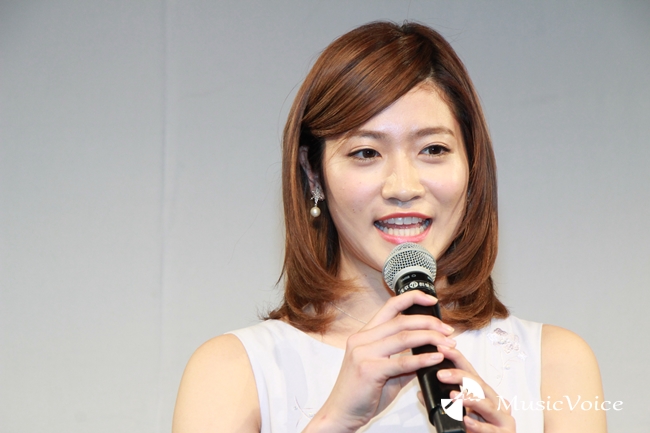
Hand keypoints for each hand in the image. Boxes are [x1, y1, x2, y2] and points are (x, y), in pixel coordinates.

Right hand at [304, 290, 456, 431]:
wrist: (340, 414)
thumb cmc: (361, 394)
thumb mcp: (384, 372)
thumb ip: (403, 361)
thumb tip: (429, 353)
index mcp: (364, 335)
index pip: (390, 307)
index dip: (412, 298)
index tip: (431, 300)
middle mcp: (362, 339)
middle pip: (401, 321)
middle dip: (429, 323)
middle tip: (448, 331)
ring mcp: (363, 353)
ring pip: (404, 337)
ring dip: (431, 338)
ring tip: (448, 344)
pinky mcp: (368, 369)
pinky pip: (402, 361)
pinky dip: (423, 359)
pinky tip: (436, 358)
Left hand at [435, 345, 516, 432]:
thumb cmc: (477, 430)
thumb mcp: (459, 414)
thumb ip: (442, 403)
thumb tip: (421, 393)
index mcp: (485, 394)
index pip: (470, 372)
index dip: (456, 358)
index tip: (441, 349)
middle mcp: (496, 402)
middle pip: (478, 384)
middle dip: (459, 376)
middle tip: (441, 374)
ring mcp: (502, 418)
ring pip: (486, 404)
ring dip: (469, 398)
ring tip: (452, 395)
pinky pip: (489, 429)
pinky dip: (477, 424)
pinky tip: (466, 420)